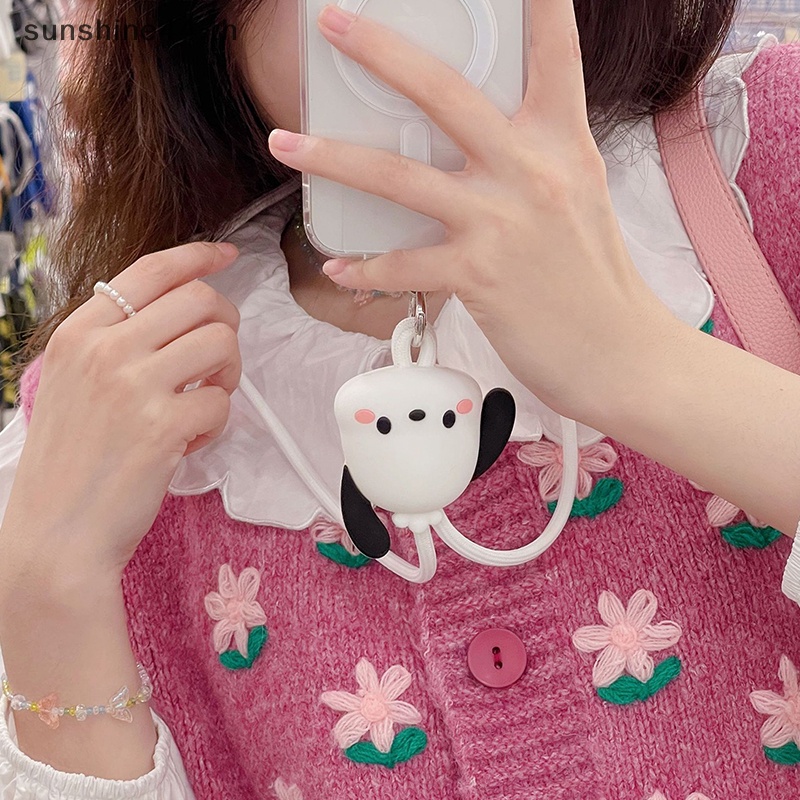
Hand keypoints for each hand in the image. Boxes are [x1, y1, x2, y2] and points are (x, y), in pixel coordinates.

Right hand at [0, 242, 240, 585]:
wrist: (57, 534)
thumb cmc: (71, 462)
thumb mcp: (74, 383)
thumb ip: (116, 343)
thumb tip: (179, 314)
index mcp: (79, 332)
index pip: (151, 269)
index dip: (199, 255)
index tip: (227, 255)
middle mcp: (105, 348)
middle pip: (200, 299)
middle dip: (226, 324)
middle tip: (218, 359)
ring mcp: (134, 385)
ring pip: (222, 343)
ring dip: (227, 373)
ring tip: (203, 401)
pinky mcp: (164, 425)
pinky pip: (222, 400)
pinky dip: (218, 421)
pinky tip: (191, 440)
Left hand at [268, 1, 677, 420]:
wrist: (617, 351)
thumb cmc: (594, 279)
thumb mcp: (577, 197)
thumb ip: (533, 160)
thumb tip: (481, 145)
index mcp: (562, 143)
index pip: (552, 50)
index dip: (535, 0)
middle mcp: (530, 171)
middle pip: (445, 92)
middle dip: (380, 50)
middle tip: (333, 23)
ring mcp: (501, 222)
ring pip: (398, 175)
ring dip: (332, 158)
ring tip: (286, 142)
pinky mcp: (476, 276)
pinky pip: (401, 263)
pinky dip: (364, 266)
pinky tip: (339, 264)